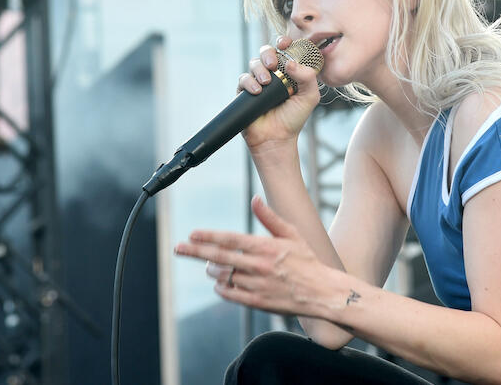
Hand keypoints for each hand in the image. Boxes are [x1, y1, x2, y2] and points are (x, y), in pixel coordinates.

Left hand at [174, 195, 332, 317]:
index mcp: (266, 247)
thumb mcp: (292, 234)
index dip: (208, 236)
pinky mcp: (257, 301)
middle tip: (179, 248)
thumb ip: (269, 217)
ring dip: (211, 270)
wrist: (321, 291)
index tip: (192, 234)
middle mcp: (258, 266)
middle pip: (219, 257)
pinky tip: (220, 283)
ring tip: (208, 265)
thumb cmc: (306, 260)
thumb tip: (255, 199)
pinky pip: (230, 294)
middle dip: (195, 251)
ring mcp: (256, 285)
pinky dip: (221, 287)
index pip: (230, 239)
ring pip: (223, 276)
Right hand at [237, 36, 320, 150]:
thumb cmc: (294, 118)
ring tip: (266, 82)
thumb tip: (291, 62)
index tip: (284, 44)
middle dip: (268, 53)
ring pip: (254, 63)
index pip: (285, 50)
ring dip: (260, 69)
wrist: (277, 138)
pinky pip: (243, 78)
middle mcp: (273, 74)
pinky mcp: (245, 91)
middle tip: (273, 64)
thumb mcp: (309, 97)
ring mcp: (259, 81)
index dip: (283, 42)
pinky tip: (257, 90)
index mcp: (289, 71)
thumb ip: (308, 78)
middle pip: (266, 52)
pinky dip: (249, 82)